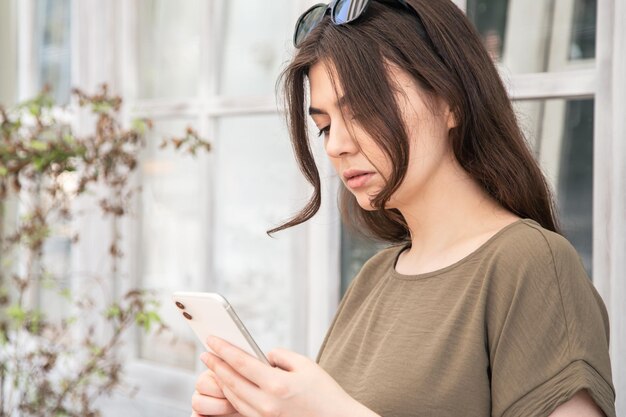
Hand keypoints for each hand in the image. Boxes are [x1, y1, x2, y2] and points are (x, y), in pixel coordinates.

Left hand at [200, 336, 378, 416]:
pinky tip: (230, 385)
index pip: (241, 363)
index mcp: (277, 385)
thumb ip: (280, 356)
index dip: (223, 350)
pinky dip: (233, 395)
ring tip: (215, 367)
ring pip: (234, 397)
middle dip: (216, 366)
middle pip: (232, 382)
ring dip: (222, 381)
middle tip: (205, 353)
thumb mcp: (305, 364)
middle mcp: (267, 404)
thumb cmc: (324, 391)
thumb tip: (263, 355)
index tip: (211, 340)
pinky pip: (243, 409)